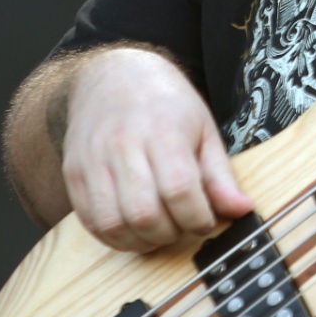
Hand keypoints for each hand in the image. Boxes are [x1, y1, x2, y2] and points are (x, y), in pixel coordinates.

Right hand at [60, 47, 252, 251]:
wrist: (115, 75)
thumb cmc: (166, 103)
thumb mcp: (204, 129)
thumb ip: (220, 175)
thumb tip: (242, 210)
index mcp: (162, 130)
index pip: (179, 190)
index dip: (197, 217)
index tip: (206, 220)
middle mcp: (123, 145)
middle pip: (144, 213)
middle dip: (170, 233)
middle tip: (181, 226)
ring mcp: (93, 161)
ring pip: (113, 223)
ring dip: (141, 241)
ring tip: (158, 231)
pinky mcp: (73, 173)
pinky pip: (90, 221)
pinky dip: (113, 236)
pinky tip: (133, 229)